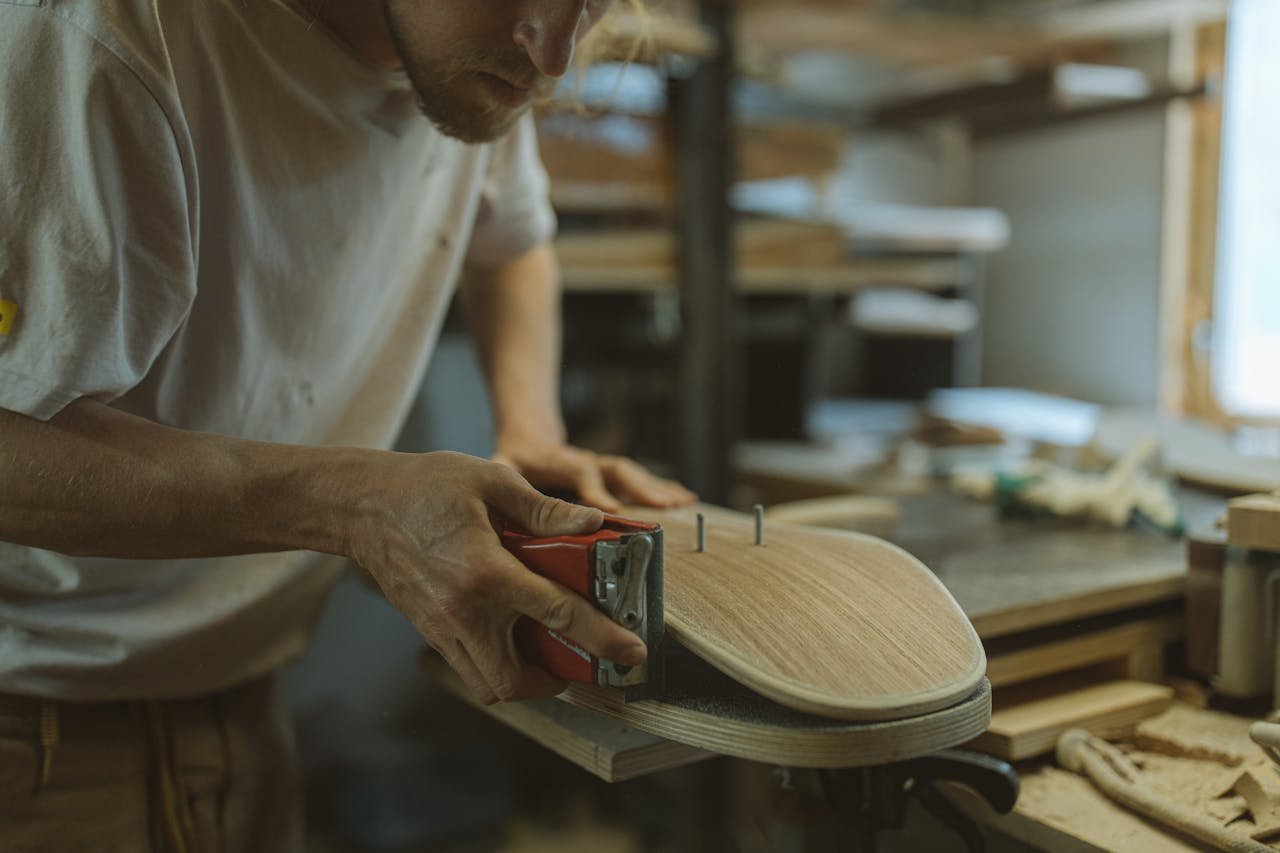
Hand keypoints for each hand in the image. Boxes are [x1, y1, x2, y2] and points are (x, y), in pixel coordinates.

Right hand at [345, 451, 647, 703]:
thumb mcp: (491, 481)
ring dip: (526, 680)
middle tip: (581, 657)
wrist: (360, 505)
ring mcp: (442, 627)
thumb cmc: (424, 486)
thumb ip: (545, 509)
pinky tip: (514, 635)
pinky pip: (468, 670)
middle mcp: (463, 611)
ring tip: (549, 651)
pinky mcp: (430, 630)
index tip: (632, 651)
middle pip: (517, 680)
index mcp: (485, 571)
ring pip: (489, 686)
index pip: (557, 616)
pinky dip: (497, 667)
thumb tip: (594, 523)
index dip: (602, 637)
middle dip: (558, 679)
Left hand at [492, 439, 696, 512]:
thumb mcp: (502, 466)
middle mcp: (586, 462)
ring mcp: (600, 467)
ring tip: (682, 502)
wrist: (531, 435)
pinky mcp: (610, 474)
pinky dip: (663, 486)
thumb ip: (502, 479)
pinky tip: (685, 498)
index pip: (580, 475)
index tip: (611, 511)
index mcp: (560, 462)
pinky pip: (640, 479)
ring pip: (632, 474)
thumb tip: (494, 503)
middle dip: (640, 488)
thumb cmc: (516, 458)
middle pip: (617, 471)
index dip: (595, 493)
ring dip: (657, 487)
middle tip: (664, 506)